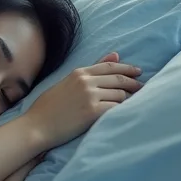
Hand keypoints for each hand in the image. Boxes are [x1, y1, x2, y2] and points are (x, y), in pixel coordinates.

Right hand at [22, 52, 142, 150]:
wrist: (37, 125)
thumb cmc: (48, 107)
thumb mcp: (67, 82)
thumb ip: (91, 70)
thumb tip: (116, 55)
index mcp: (79, 73)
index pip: (110, 67)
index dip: (127, 68)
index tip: (138, 72)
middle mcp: (86, 81)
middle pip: (119, 79)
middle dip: (134, 84)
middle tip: (143, 88)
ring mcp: (89, 96)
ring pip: (120, 95)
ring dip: (128, 100)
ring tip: (134, 104)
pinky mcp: (92, 112)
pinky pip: (116, 109)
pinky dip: (123, 111)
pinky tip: (126, 114)